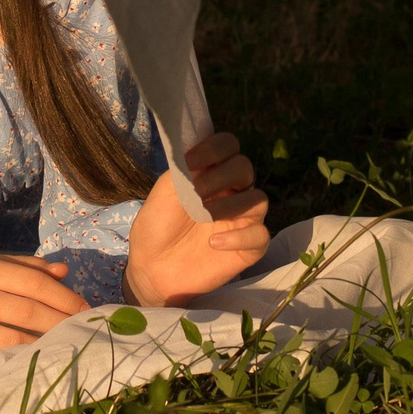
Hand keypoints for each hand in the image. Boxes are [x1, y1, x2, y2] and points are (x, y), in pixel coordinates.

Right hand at [0, 255, 89, 357]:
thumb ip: (24, 268)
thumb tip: (64, 271)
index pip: (33, 282)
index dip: (64, 296)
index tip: (86, 308)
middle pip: (30, 311)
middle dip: (63, 322)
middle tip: (86, 330)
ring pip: (19, 339)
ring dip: (49, 344)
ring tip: (71, 346)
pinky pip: (3, 359)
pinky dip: (26, 362)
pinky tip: (43, 361)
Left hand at [124, 133, 271, 305]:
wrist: (152, 267)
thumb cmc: (157, 226)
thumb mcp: (164, 192)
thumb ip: (184, 171)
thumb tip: (202, 156)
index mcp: (211, 173)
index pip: (228, 146)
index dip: (215, 148)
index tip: (191, 162)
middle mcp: (231, 192)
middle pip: (245, 168)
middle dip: (222, 176)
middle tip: (197, 193)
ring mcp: (242, 220)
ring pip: (259, 200)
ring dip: (230, 205)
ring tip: (203, 217)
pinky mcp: (248, 248)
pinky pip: (261, 235)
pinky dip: (239, 237)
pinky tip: (214, 243)